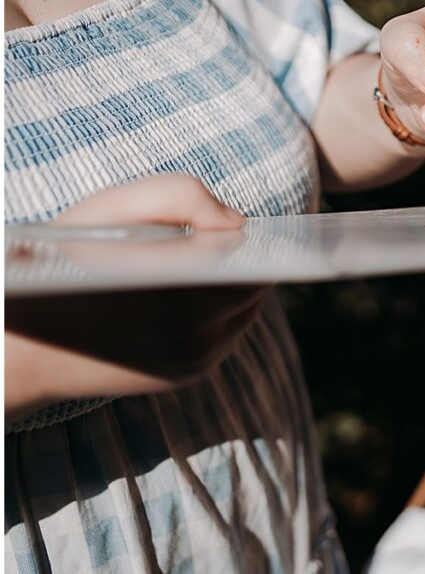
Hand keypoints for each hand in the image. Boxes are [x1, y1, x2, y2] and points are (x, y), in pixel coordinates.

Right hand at [5, 175, 268, 416]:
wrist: (16, 350)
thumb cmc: (56, 263)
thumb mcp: (108, 208)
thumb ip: (180, 196)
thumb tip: (237, 223)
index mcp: (180, 285)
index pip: (251, 256)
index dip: (247, 238)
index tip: (234, 225)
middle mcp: (196, 331)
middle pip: (253, 284)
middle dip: (240, 261)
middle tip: (220, 239)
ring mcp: (195, 359)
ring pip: (244, 310)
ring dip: (232, 287)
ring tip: (208, 262)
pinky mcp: (189, 376)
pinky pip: (226, 335)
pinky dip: (218, 312)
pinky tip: (192, 293)